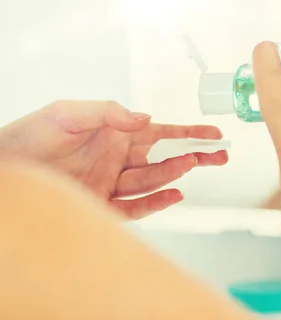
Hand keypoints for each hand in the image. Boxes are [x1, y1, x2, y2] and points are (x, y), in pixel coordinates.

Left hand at [0, 100, 227, 218]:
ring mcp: (111, 183)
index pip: (161, 134)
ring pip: (153, 180)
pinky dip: (156, 202)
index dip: (189, 134)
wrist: (4, 167)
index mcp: (116, 134)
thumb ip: (109, 113)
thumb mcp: (68, 113)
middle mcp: (119, 158)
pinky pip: (134, 207)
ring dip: (175, 172)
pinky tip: (174, 193)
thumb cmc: (30, 135)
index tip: (214, 135)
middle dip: (195, 155)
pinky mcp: (101, 205)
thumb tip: (146, 119)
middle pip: (166, 158)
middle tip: (221, 155)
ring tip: (193, 164)